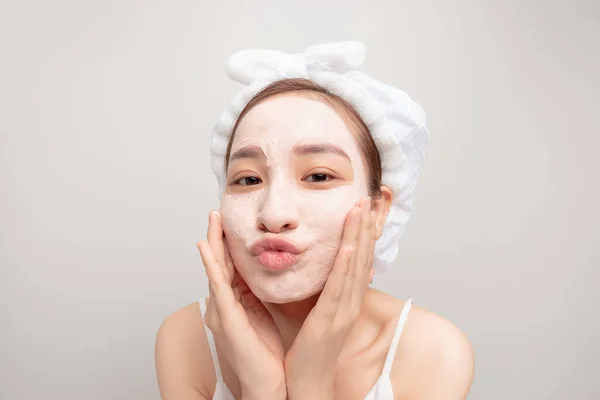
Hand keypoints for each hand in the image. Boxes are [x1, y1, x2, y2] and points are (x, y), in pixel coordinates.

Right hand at [197, 211, 285, 399]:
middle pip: (221, 263)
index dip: (229, 243)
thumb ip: (257, 294)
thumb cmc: (266, 352)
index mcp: (235, 302)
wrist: (268, 383)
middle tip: (217, 211)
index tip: (231, 220)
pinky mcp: (226, 318)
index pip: (231, 266)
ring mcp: (221, 310)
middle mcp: (224, 304)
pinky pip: (218, 287)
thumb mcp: (263, 314)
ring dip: (212, 243)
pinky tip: (205, 248)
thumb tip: (263, 273)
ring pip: (216, 269)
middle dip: (218, 236)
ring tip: (212, 220)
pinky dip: (211, 266)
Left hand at [284, 197, 375, 399]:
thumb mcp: (320, 314)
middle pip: (362, 257)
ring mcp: (343, 311)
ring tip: (360, 210)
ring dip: (357, 236)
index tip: (362, 208)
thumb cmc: (310, 350)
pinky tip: (348, 246)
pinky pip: (339, 288)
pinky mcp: (329, 320)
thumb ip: (323, 291)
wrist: (309, 383)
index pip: (359, 259)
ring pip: (354, 266)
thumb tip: (320, 269)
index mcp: (348, 299)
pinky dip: (346, 265)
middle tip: (366, 198)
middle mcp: (351, 302)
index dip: (362, 233)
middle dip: (364, 226)